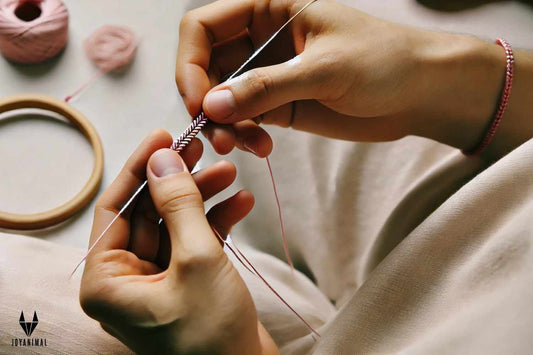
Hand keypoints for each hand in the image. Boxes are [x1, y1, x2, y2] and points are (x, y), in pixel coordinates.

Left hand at [80, 130, 277, 353]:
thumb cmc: (213, 336)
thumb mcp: (197, 259)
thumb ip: (179, 204)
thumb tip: (163, 158)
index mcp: (107, 282)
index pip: (115, 209)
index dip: (140, 168)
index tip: (164, 136)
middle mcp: (126, 281)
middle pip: (149, 213)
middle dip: (179, 181)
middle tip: (202, 150)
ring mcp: (158, 282)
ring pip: (175, 224)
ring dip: (203, 198)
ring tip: (231, 174)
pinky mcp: (186, 283)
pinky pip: (194, 242)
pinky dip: (216, 222)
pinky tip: (241, 203)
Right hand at [177, 0, 532, 158]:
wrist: (422, 93)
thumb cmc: (385, 61)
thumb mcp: (326, 68)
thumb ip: (267, 86)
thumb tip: (212, 106)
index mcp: (269, 9)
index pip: (203, 27)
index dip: (189, 63)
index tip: (199, 102)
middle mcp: (261, 40)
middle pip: (206, 67)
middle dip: (206, 102)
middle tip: (220, 134)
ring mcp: (269, 75)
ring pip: (221, 99)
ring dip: (223, 125)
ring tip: (244, 146)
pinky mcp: (279, 105)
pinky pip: (244, 120)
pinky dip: (243, 136)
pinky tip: (261, 149)